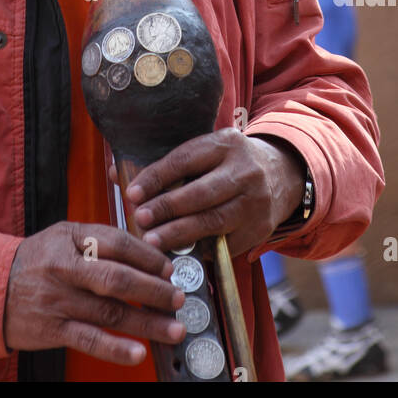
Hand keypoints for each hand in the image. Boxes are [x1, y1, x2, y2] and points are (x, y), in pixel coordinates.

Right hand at [3, 221, 186, 364]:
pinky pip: (90, 340)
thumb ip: (99, 240)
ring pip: (109, 312)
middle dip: (153, 290)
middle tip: (178, 297)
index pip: (117, 242)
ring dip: (146, 322)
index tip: (168, 268)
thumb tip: (146, 254)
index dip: (147, 256)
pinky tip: (139, 352)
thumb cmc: (37, 260)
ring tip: (173, 328)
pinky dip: (116, 349)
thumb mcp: (63, 236)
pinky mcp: (53, 329)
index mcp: (70, 237)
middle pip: (117, 278)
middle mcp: (65, 267)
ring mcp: (59, 300)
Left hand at [115, 129, 305, 256]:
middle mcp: (244, 170)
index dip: (156, 177)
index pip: (185, 160)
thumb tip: (117, 176)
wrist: (281, 174)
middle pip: (201, 193)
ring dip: (179, 233)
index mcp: (225, 143)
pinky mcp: (260, 228)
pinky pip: (226, 243)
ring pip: (213, 221)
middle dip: (167, 208)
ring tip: (152, 242)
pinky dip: (201, 249)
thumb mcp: (206, 151)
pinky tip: (180, 254)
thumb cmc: (228, 163)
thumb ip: (167, 165)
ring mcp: (255, 201)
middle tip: (140, 219)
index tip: (132, 193)